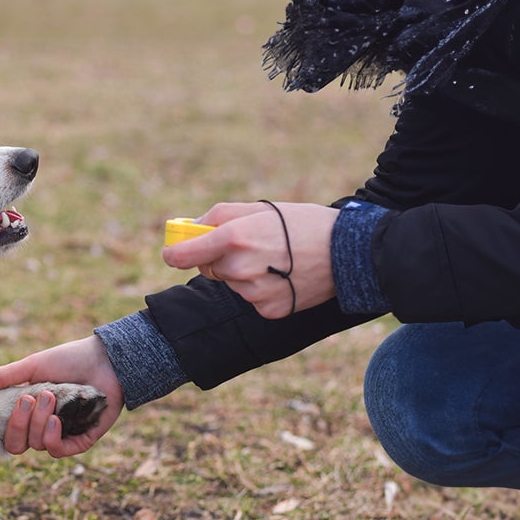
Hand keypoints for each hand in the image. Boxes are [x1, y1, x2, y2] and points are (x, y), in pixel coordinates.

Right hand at [0, 336, 122, 464]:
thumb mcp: (30, 367)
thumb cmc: (68, 360)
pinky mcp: (81, 440)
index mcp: (27, 412)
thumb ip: (1, 379)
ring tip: (50, 398)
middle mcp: (42, 427)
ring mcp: (61, 435)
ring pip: (36, 445)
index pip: (4, 436)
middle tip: (29, 399)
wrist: (104, 360)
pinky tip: (57, 421)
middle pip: (16, 444)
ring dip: (38, 422)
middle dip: (18, 424)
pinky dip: (52, 438)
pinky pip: (58, 451)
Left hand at [163, 201, 337, 318]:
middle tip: (247, 245)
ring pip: (232, 284)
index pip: (185, 254)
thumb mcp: (259, 208)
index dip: (175, 253)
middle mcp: (240, 268)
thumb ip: (218, 216)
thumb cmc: (302, 224)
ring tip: (274, 260)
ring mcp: (254, 293)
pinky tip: (283, 277)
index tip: (171, 254)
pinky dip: (261, 290)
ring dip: (242, 274)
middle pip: (209, 268)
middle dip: (218, 258)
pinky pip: (251, 300)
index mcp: (234, 238)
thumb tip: (190, 227)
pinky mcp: (269, 310)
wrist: (348, 252)